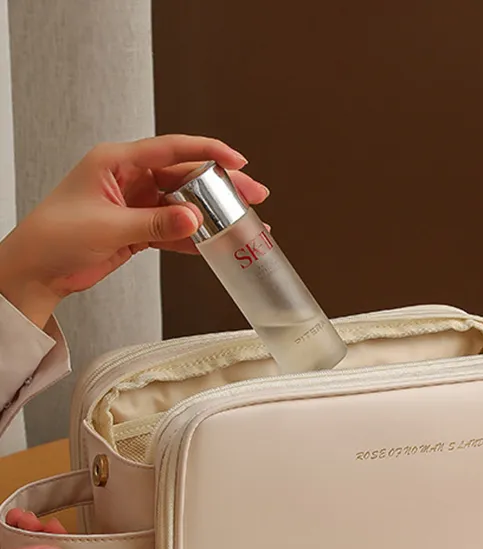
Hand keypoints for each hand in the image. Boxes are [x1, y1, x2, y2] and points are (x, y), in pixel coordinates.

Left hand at [0, 134, 268, 327]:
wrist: (36, 272)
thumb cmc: (53, 237)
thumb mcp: (108, 227)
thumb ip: (155, 223)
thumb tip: (194, 219)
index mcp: (116, 162)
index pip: (171, 149)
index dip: (207, 152)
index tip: (237, 161)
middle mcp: (129, 179)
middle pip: (186, 177)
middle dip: (221, 187)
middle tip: (252, 195)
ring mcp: (136, 204)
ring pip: (185, 204)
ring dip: (213, 215)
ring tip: (243, 223)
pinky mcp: (139, 228)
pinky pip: (176, 229)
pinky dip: (196, 237)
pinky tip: (217, 244)